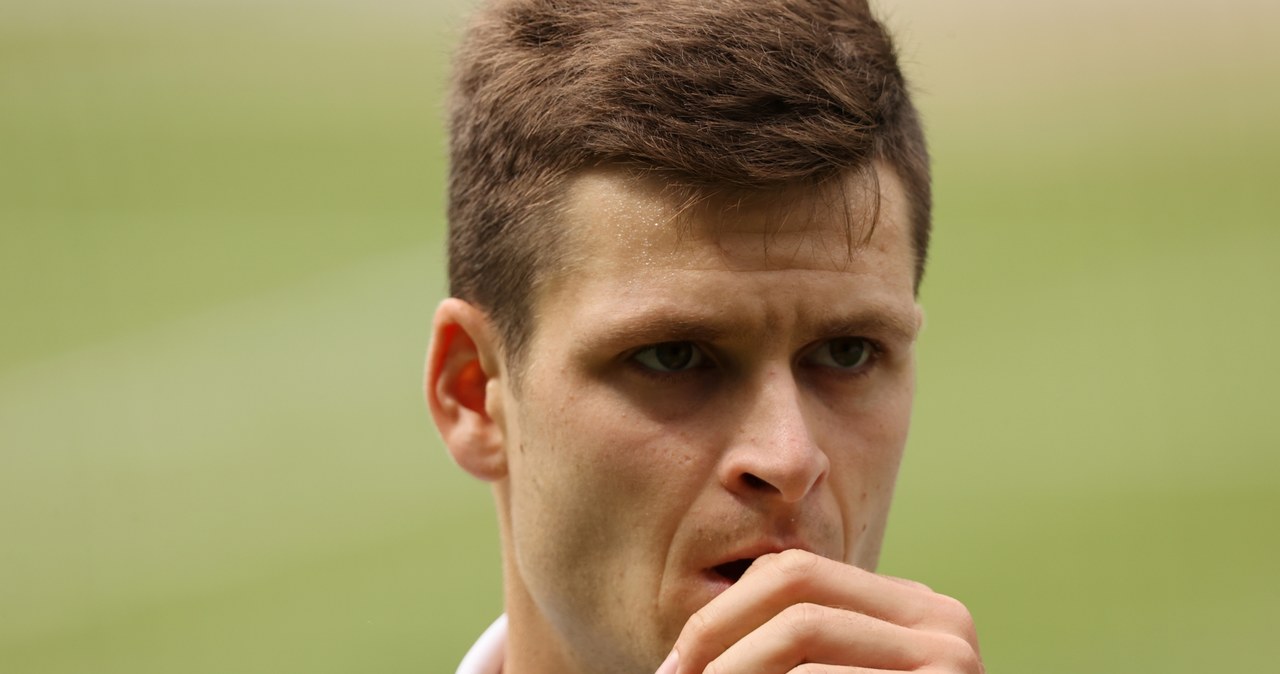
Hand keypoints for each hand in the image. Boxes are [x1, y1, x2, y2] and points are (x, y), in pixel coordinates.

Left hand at [656, 549, 981, 672]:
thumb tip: (689, 652)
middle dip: (716, 628)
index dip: (722, 611)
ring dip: (731, 670)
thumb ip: (800, 658)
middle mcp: (941, 622)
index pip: (793, 571)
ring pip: (799, 632)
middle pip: (793, 583)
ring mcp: (948, 660)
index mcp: (914, 609)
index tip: (677, 665)